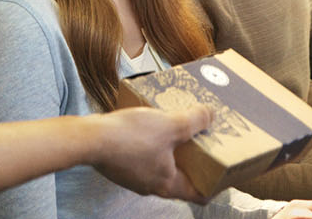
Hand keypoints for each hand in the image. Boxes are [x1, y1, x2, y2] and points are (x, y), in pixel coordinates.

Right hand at [89, 105, 212, 202]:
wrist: (89, 139)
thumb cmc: (130, 137)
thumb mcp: (170, 124)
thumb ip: (194, 121)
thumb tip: (210, 115)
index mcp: (168, 184)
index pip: (199, 195)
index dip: (214, 184)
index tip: (222, 172)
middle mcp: (151, 187)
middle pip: (180, 179)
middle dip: (191, 162)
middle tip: (200, 143)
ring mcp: (134, 178)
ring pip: (159, 167)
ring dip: (168, 152)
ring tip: (173, 130)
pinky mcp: (120, 166)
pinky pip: (141, 159)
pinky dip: (149, 147)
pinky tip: (147, 128)